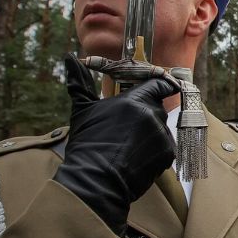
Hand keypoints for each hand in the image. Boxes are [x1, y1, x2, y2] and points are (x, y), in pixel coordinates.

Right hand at [53, 54, 178, 232]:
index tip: (153, 90)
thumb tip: (69, 58)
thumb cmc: (86, 143)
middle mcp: (153, 115)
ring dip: (149, 133)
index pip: (158, 84)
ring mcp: (162, 136)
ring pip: (160, 128)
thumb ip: (80, 82)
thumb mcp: (82, 110)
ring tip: (127, 146)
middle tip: (126, 127)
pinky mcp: (168, 155)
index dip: (156, 86)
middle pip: (156, 107)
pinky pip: (164, 147)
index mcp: (135, 100)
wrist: (95, 180)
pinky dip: (153, 151)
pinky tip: (134, 157)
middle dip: (145, 114)